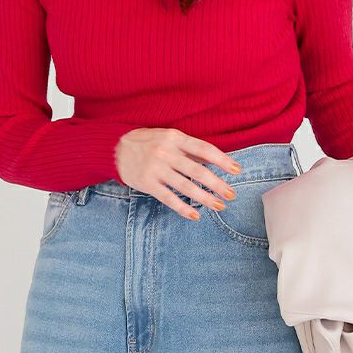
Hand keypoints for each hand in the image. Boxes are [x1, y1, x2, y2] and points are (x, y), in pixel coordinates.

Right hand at [114, 127, 239, 219]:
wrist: (115, 148)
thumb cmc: (148, 141)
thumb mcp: (170, 137)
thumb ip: (190, 148)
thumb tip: (214, 160)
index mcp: (175, 138)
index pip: (204, 149)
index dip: (222, 160)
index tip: (237, 170)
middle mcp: (166, 152)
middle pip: (198, 171)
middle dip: (217, 184)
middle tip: (231, 194)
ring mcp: (156, 168)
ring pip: (185, 186)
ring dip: (205, 198)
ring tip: (219, 206)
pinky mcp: (147, 183)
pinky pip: (168, 198)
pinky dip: (183, 208)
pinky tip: (195, 215)